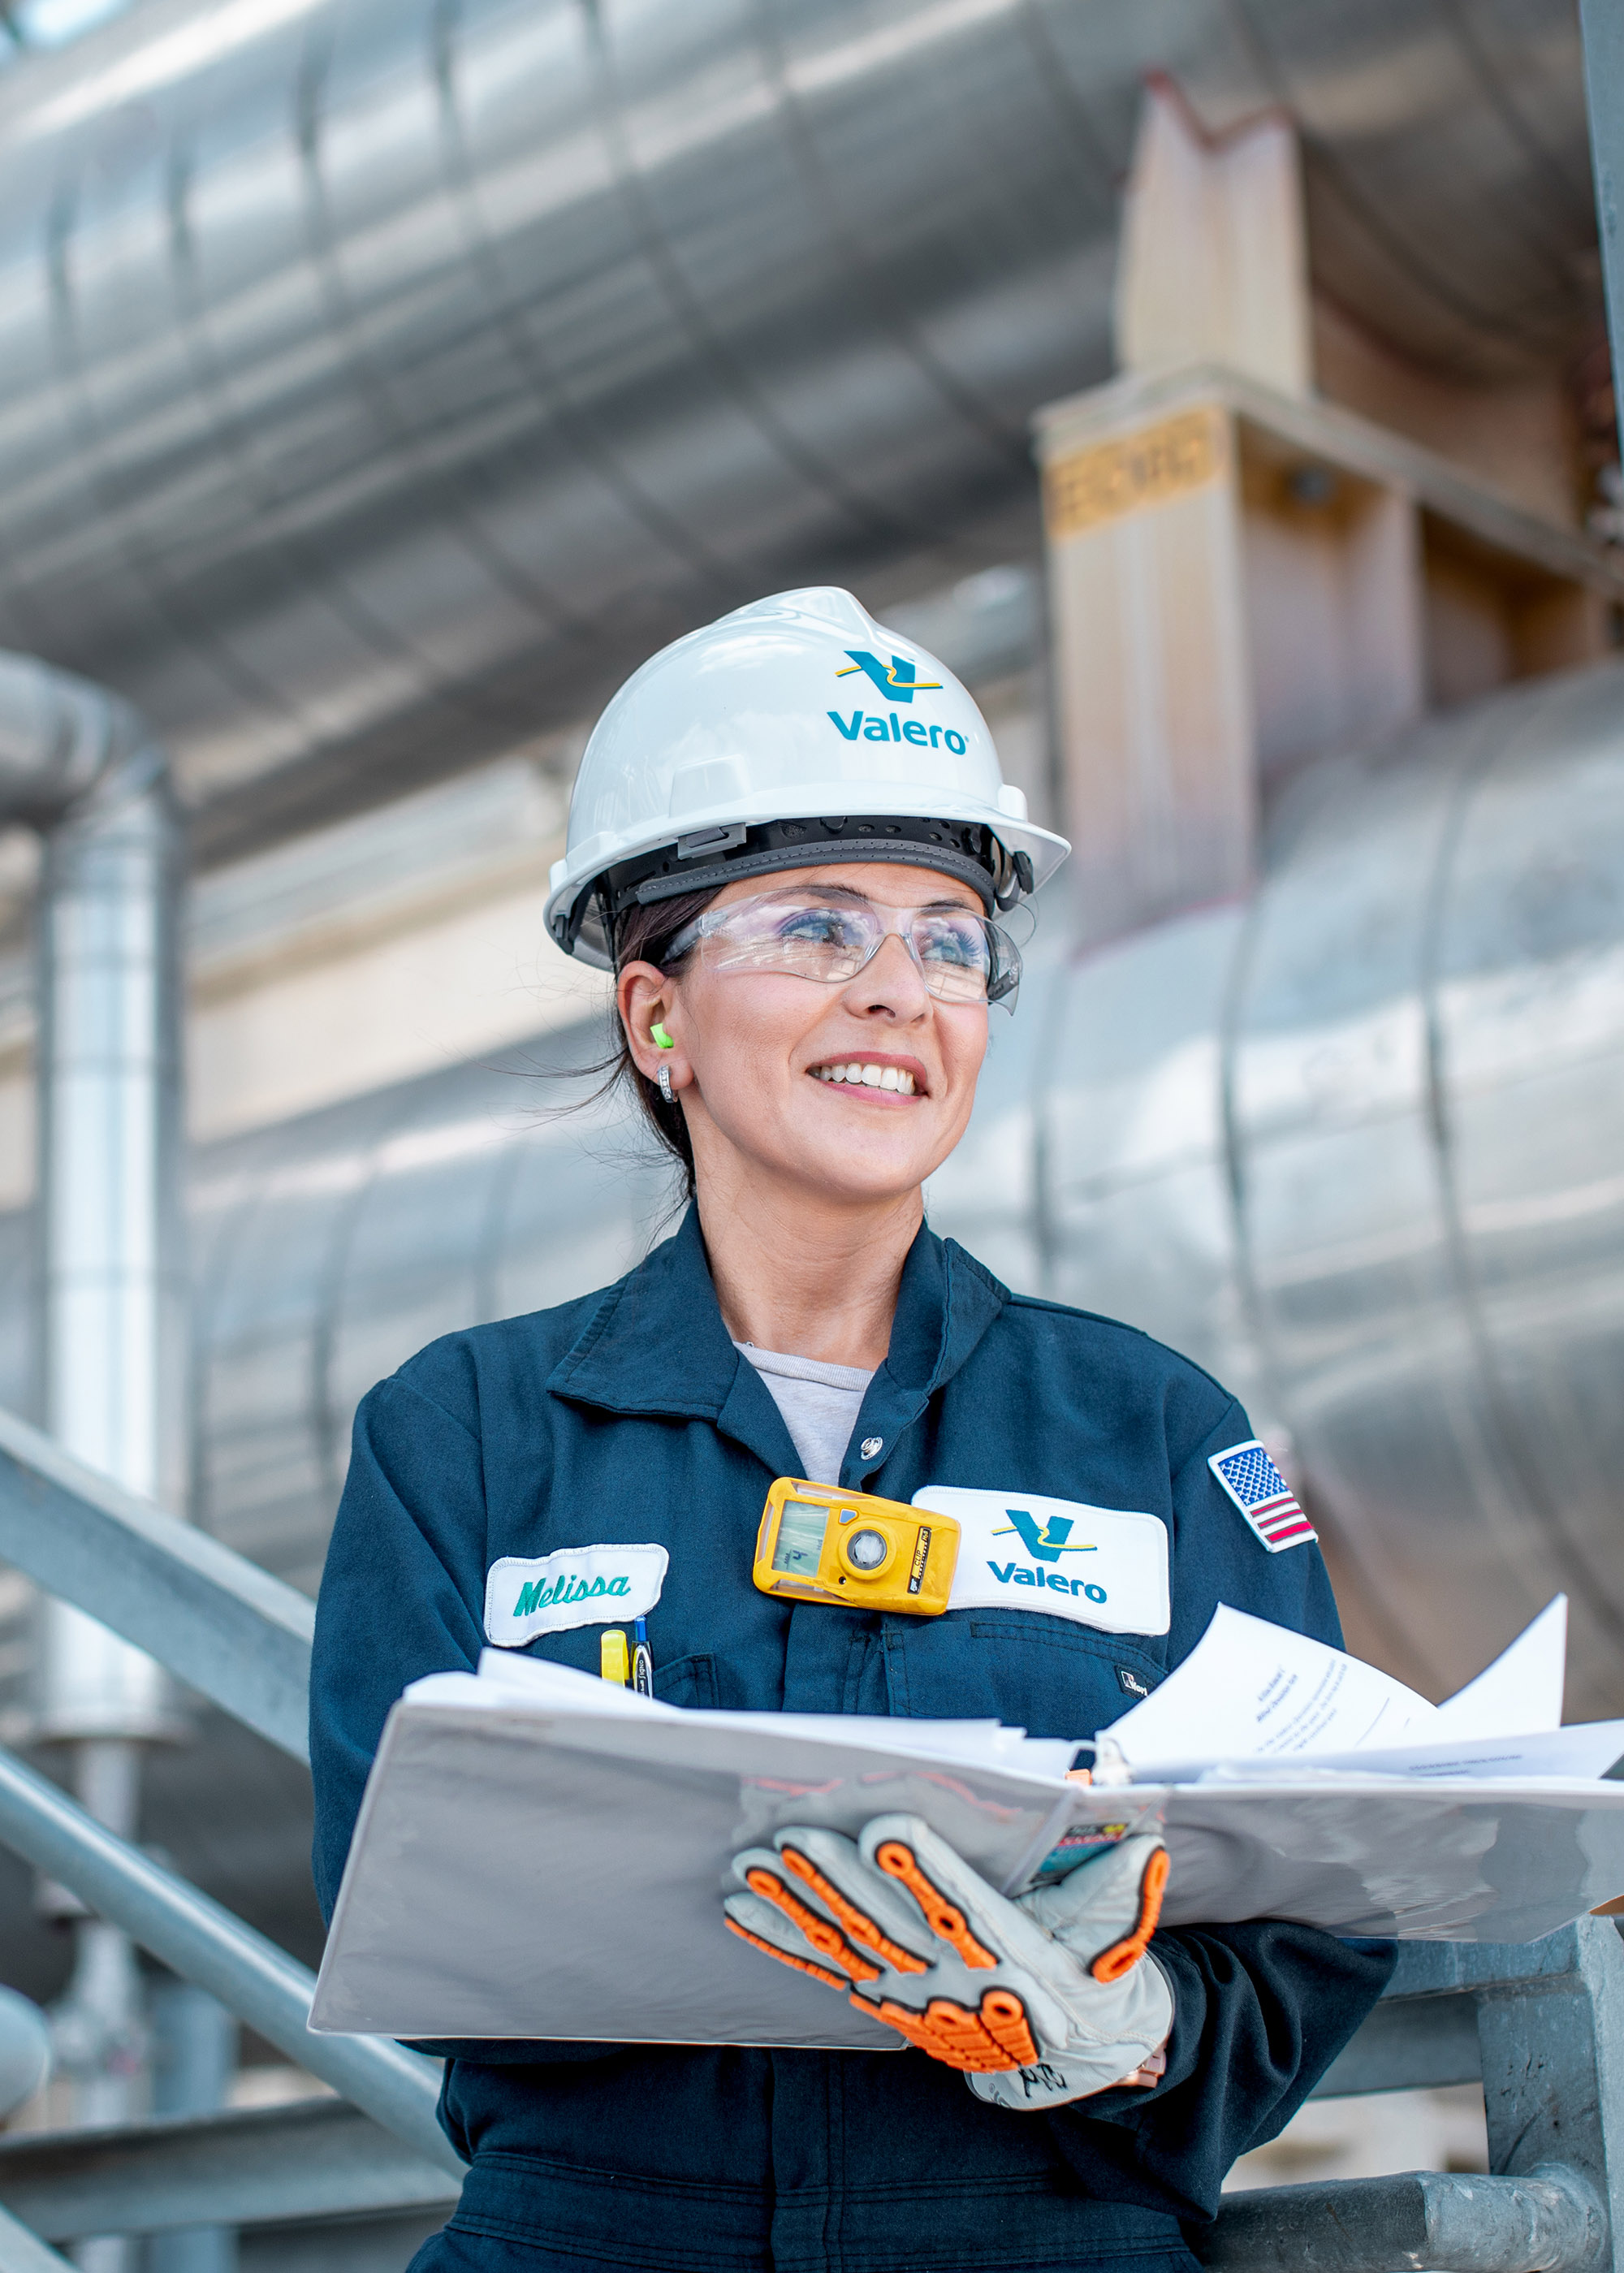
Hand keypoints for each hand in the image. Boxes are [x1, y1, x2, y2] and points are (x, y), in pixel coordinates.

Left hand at [724, 1814, 1171, 2109]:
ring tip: (755, 1864)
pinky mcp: (889, 1999)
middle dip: (841, 1882)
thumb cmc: (1095, 1973)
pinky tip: (744, 1910)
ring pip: (849, 1945)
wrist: (1075, 2052)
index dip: (926, 1875)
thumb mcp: (1120, 1935)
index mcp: (1016, 1961)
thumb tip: (1147, 1846)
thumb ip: (1122, 1889)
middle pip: (893, 1928)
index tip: (888, 1833)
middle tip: (797, 1836)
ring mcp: (915, 1996)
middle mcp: (956, 1983)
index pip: (965, 1913)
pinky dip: (784, 1941)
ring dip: (797, 1906)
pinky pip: (828, 1969)